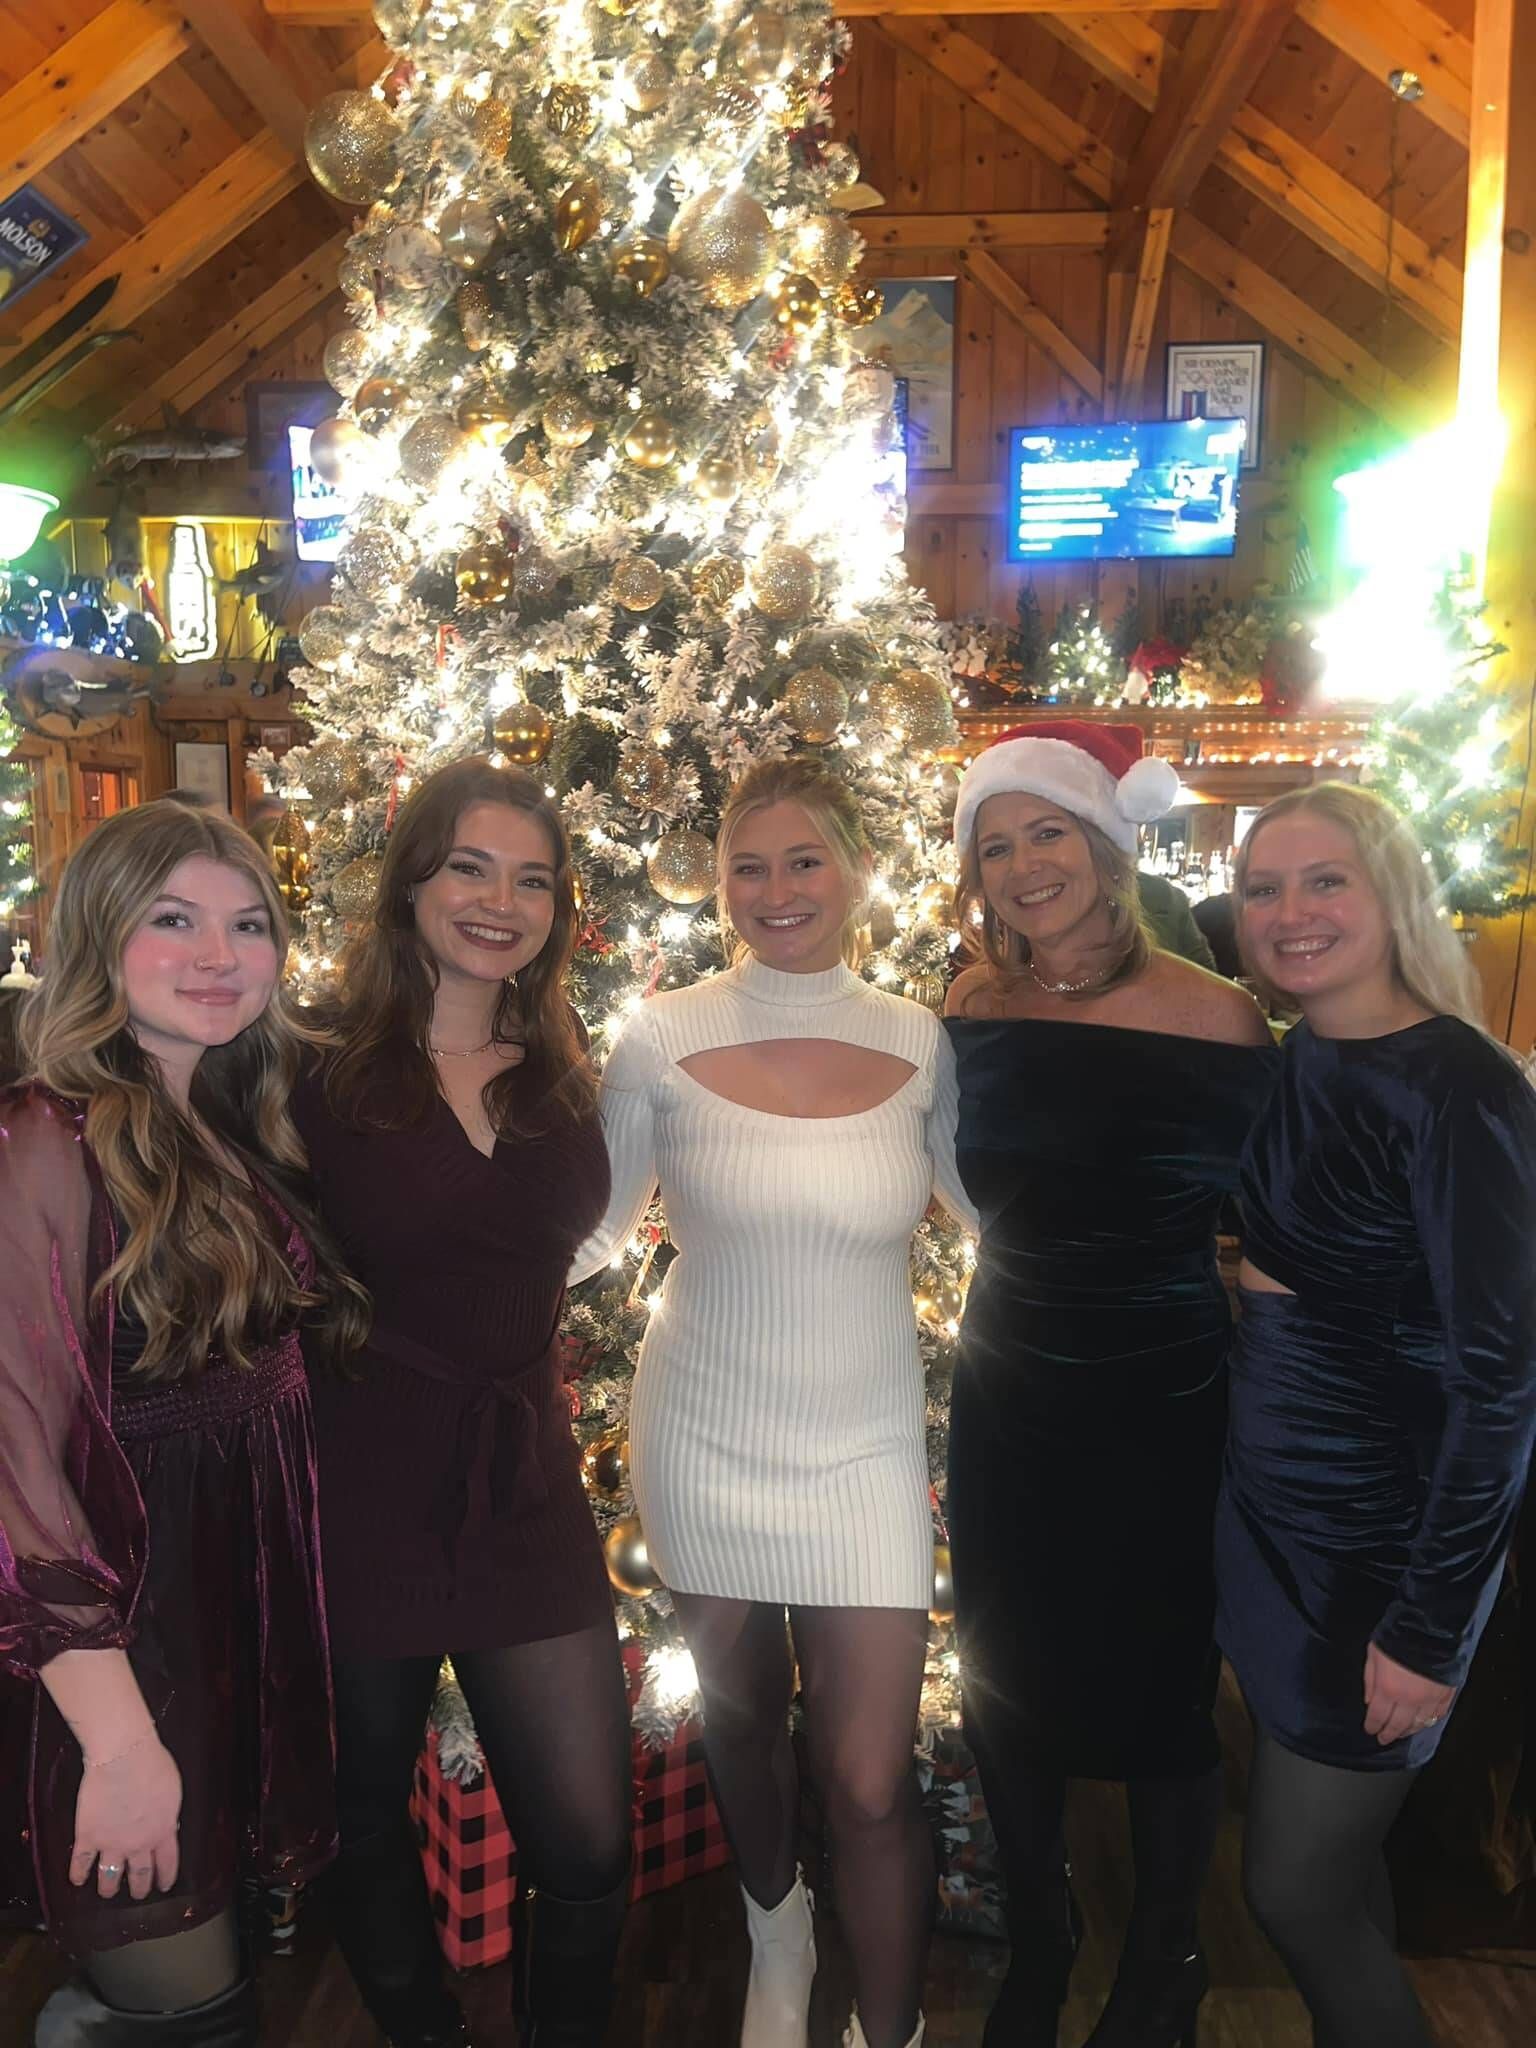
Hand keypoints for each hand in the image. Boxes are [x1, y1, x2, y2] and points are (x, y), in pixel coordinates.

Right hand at [69, 1735, 181, 1900]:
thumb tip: (167, 1822)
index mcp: (163, 1830)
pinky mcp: (88, 1837)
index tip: (163, 1885)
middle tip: (138, 1894)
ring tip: (108, 1892)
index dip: (165, 1877)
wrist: (124, 1758)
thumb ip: (168, 1813)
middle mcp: (139, 1843)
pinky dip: (78, 1874)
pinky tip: (77, 1880)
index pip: (167, 1863)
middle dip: (140, 1888)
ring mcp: (112, 1843)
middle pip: (140, 1875)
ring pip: (111, 1877)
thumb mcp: (172, 1791)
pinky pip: (81, 1862)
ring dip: (110, 1888)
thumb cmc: (151, 1765)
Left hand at [1363, 1642, 1456, 1747]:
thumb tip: (1369, 1701)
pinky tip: (1424, 1722)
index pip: (1378, 1716)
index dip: (1373, 1725)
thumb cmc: (1396, 1637)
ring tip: (1402, 1734)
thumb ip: (1370, 1680)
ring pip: (1418, 1724)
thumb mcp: (1373, 1654)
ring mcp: (1429, 1700)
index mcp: (1388, 1690)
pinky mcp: (1445, 1695)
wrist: (1429, 1629)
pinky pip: (1438, 1715)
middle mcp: (1409, 1701)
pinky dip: (1429, 1721)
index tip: (1370, 1730)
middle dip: (1389, 1734)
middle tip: (1384, 1739)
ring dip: (1408, 1731)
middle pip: (1398, 1725)